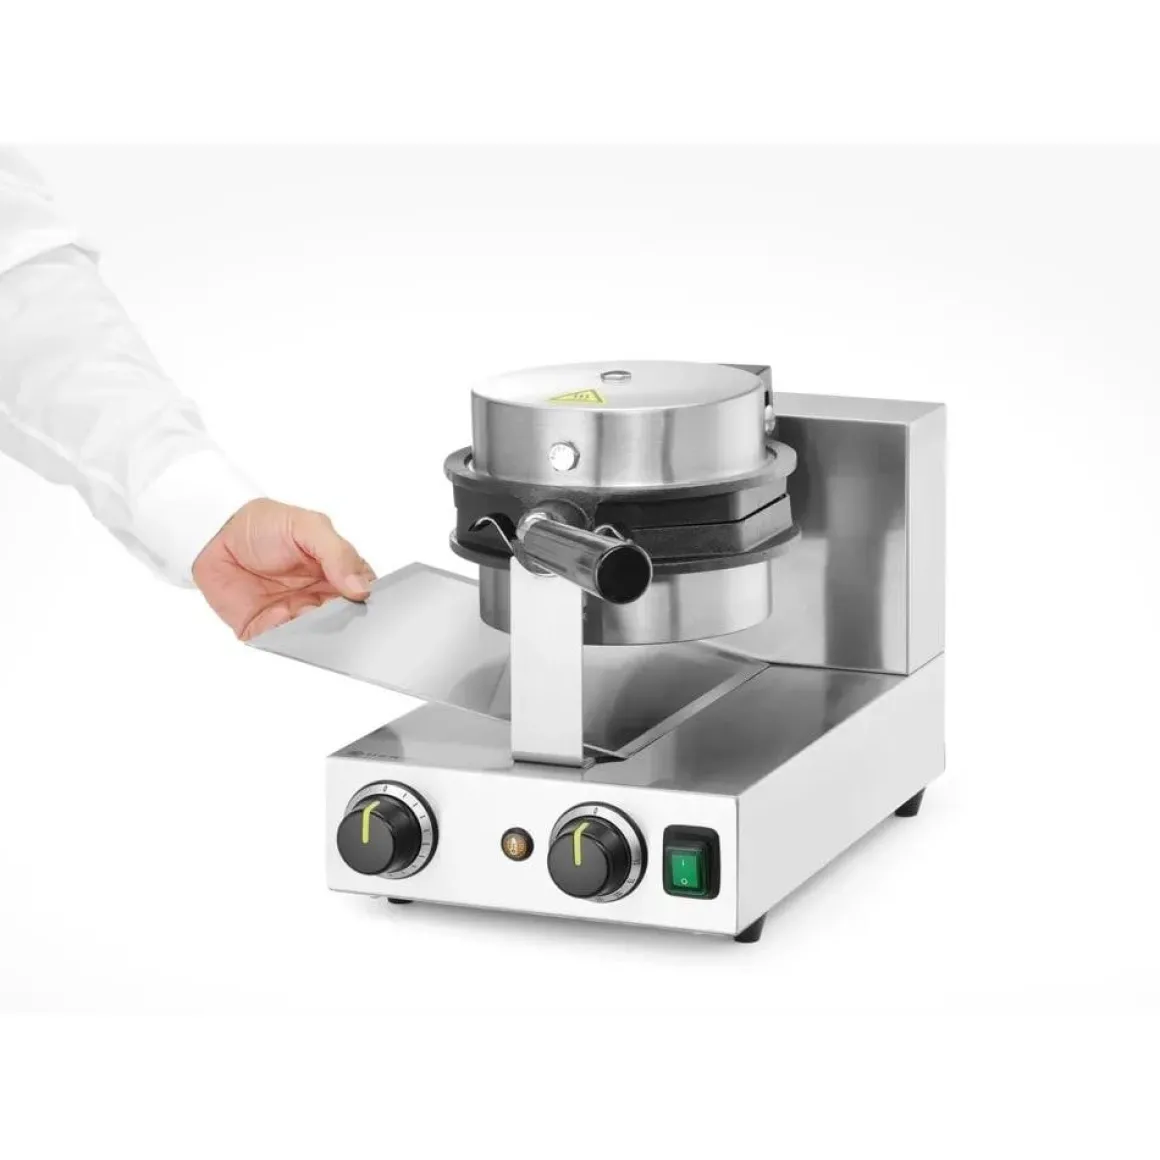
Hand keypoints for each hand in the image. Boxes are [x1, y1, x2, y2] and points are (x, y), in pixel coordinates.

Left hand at [193, 498, 374, 639]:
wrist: (212, 532)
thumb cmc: (262, 523)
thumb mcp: (307, 525)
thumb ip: (337, 553)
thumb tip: (361, 586)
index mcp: (338, 572)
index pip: (365, 593)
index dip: (368, 599)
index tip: (362, 598)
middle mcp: (321, 597)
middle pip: (346, 620)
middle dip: (344, 620)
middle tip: (335, 609)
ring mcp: (295, 614)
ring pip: (317, 636)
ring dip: (317, 632)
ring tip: (306, 614)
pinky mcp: (268, 629)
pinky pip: (283, 643)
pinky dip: (288, 640)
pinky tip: (285, 624)